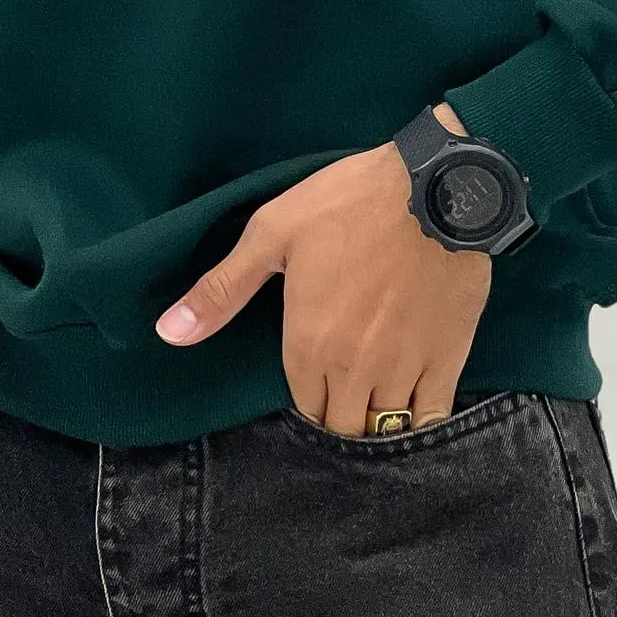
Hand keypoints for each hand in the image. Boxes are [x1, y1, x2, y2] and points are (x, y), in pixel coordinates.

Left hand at [154, 102, 490, 433]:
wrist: (438, 187)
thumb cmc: (349, 204)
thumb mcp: (273, 233)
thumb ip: (222, 290)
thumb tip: (168, 333)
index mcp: (308, 345)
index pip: (303, 408)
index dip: (308, 398)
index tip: (315, 380)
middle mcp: (354, 371)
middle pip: (343, 428)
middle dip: (339, 417)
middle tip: (345, 391)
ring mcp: (405, 369)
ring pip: (385, 429)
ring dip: (377, 422)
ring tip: (378, 401)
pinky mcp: (448, 358)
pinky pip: (432, 418)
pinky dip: (421, 425)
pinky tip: (415, 410)